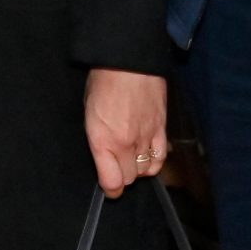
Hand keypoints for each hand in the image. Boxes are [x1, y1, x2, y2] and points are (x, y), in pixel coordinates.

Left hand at [83, 68, 168, 197]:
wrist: (127, 60)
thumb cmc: (102, 81)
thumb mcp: (88, 112)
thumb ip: (97, 138)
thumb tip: (102, 156)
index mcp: (102, 140)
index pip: (112, 182)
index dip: (110, 189)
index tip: (109, 188)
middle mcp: (125, 143)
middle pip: (129, 178)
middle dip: (122, 176)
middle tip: (116, 166)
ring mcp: (146, 137)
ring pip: (145, 170)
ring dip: (138, 169)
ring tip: (131, 159)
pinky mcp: (162, 128)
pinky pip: (161, 158)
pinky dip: (154, 161)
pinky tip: (147, 155)